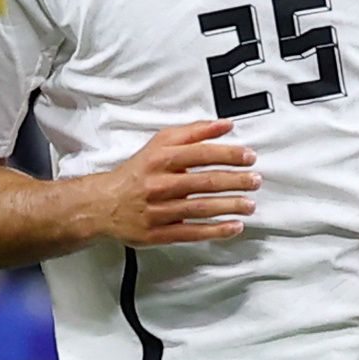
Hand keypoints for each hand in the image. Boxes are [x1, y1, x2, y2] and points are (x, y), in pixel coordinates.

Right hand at [93, 120, 258, 246]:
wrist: (103, 204)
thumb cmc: (137, 173)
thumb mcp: (159, 145)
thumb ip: (193, 133)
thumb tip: (224, 125)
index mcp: (160, 159)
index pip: (200, 154)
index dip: (228, 155)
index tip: (249, 157)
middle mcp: (159, 185)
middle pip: (204, 182)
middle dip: (234, 181)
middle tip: (255, 181)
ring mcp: (159, 211)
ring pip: (200, 208)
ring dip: (229, 206)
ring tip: (250, 204)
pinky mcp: (159, 234)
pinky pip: (191, 233)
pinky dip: (215, 231)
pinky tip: (234, 226)